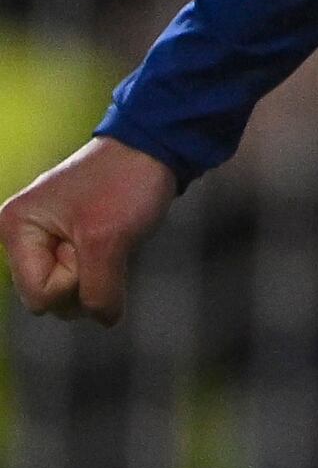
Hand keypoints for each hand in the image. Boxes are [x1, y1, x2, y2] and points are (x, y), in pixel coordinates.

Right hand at [6, 135, 180, 325]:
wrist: (153, 147)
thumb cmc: (126, 183)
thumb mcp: (110, 241)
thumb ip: (99, 290)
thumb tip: (104, 320)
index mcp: (15, 229)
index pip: (40, 296)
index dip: (75, 279)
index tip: (92, 242)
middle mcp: (20, 236)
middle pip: (50, 298)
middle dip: (85, 278)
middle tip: (103, 237)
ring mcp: (42, 239)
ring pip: (68, 291)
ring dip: (98, 273)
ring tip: (109, 235)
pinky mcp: (65, 241)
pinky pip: (82, 275)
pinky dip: (104, 266)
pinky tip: (113, 240)